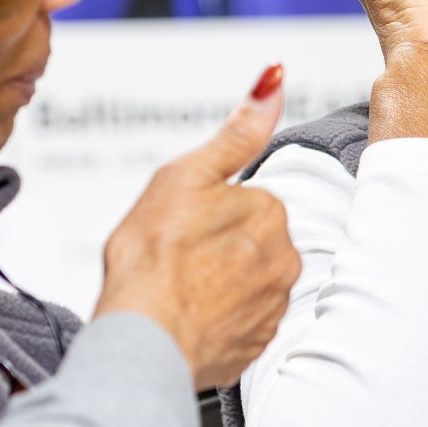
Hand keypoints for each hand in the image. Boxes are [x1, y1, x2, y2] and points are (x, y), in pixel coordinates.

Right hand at [96, 69, 300, 390]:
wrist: (143, 341)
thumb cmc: (154, 258)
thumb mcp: (186, 175)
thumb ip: (237, 133)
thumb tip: (275, 79)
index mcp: (270, 213)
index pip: (245, 202)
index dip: (206, 213)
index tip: (181, 227)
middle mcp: (284, 261)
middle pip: (249, 243)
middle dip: (217, 249)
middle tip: (175, 260)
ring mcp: (272, 308)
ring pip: (245, 284)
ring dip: (217, 286)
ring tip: (177, 292)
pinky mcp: (256, 347)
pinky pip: (239, 324)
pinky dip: (216, 322)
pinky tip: (186, 319)